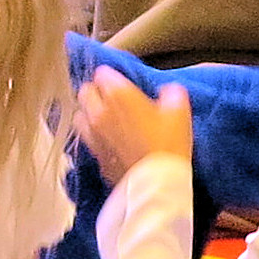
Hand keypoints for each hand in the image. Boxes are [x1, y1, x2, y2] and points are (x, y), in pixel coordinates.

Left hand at [79, 68, 195, 186]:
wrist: (157, 185)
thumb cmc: (168, 146)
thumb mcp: (179, 112)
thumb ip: (171, 94)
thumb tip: (168, 92)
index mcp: (118, 95)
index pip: (102, 73)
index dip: (112, 77)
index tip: (122, 82)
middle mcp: (99, 112)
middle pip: (85, 91)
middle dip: (96, 92)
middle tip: (111, 98)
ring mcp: (93, 135)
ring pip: (79, 115)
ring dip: (88, 113)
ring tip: (104, 118)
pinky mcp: (94, 156)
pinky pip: (85, 139)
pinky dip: (92, 135)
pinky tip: (107, 140)